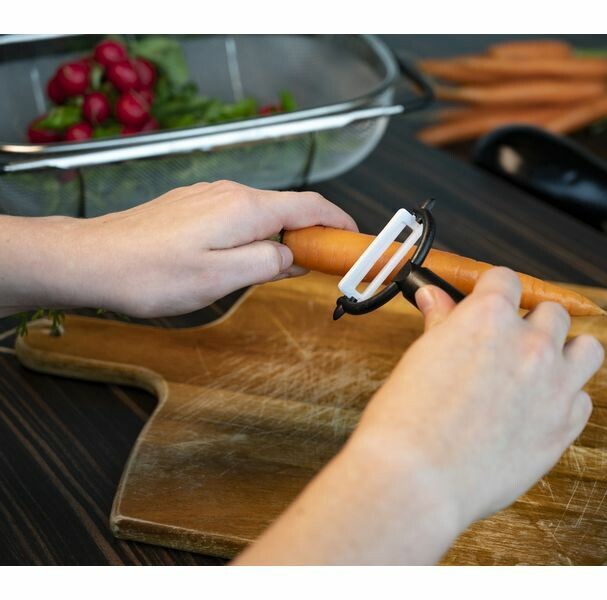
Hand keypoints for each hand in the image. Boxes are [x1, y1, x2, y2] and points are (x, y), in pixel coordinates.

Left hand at [1, 181, 355, 317]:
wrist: (93, 259)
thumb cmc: (152, 274)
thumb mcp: (222, 279)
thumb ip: (267, 263)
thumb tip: (289, 254)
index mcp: (245, 208)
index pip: (310, 205)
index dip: (339, 221)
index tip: (354, 239)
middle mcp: (230, 192)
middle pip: (287, 207)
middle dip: (311, 234)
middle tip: (321, 265)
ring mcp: (208, 195)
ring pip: (261, 213)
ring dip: (280, 236)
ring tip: (281, 269)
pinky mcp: (191, 205)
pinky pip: (237, 215)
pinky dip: (254, 234)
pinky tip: (244, 259)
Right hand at [234, 267, 603, 564]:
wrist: (418, 480)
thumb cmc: (406, 420)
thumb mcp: (421, 357)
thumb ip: (440, 323)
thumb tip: (433, 296)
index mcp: (489, 317)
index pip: (507, 280)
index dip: (496, 292)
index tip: (489, 306)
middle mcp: (530, 343)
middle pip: (552, 313)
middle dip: (532, 324)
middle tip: (509, 348)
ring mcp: (555, 384)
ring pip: (588, 348)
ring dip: (567, 353)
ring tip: (541, 372)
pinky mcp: (566, 425)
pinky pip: (583, 399)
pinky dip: (566, 401)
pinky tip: (537, 413)